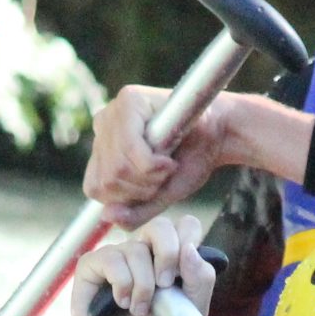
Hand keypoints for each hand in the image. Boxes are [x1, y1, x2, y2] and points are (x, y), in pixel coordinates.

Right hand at [46, 213, 214, 315]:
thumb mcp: (190, 312)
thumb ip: (200, 280)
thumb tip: (190, 249)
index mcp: (171, 257)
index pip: (186, 226)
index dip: (189, 241)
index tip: (184, 272)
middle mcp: (145, 251)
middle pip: (161, 226)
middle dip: (168, 255)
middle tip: (165, 285)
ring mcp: (118, 255)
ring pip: (138, 249)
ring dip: (144, 286)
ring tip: (139, 310)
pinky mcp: (93, 264)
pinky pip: (113, 259)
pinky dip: (122, 286)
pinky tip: (120, 303)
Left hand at [85, 87, 314, 225]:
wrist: (219, 135)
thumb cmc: (188, 163)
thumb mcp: (159, 196)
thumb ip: (133, 212)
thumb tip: (107, 215)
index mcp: (102, 149)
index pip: (95, 188)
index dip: (127, 197)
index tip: (154, 185)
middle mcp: (102, 126)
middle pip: (107, 179)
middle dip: (141, 188)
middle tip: (164, 174)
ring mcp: (114, 111)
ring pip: (117, 168)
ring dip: (150, 177)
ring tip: (167, 164)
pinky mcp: (129, 100)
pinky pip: (131, 151)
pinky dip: (154, 165)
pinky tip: (168, 157)